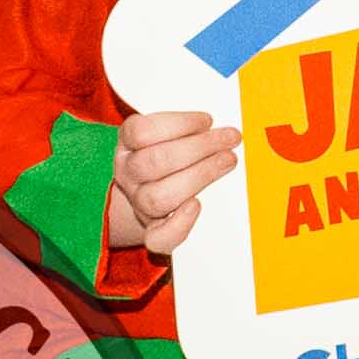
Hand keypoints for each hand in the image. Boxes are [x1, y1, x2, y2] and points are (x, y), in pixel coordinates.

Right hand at [107, 108, 237, 257]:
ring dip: (200, 175)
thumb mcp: (168, 131)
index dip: (178, 124)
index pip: (141, 132)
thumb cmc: (168, 152)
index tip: (208, 120)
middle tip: (230, 139)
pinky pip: (157, 238)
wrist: (152, 185)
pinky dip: (179, 225)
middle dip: (200, 147)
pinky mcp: (153, 229)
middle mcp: (128, 173)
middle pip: (154, 163)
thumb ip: (187, 127)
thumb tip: (219, 130)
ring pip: (157, 197)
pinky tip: (197, 206)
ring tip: (228, 160)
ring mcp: (138, 203)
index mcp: (129, 144)